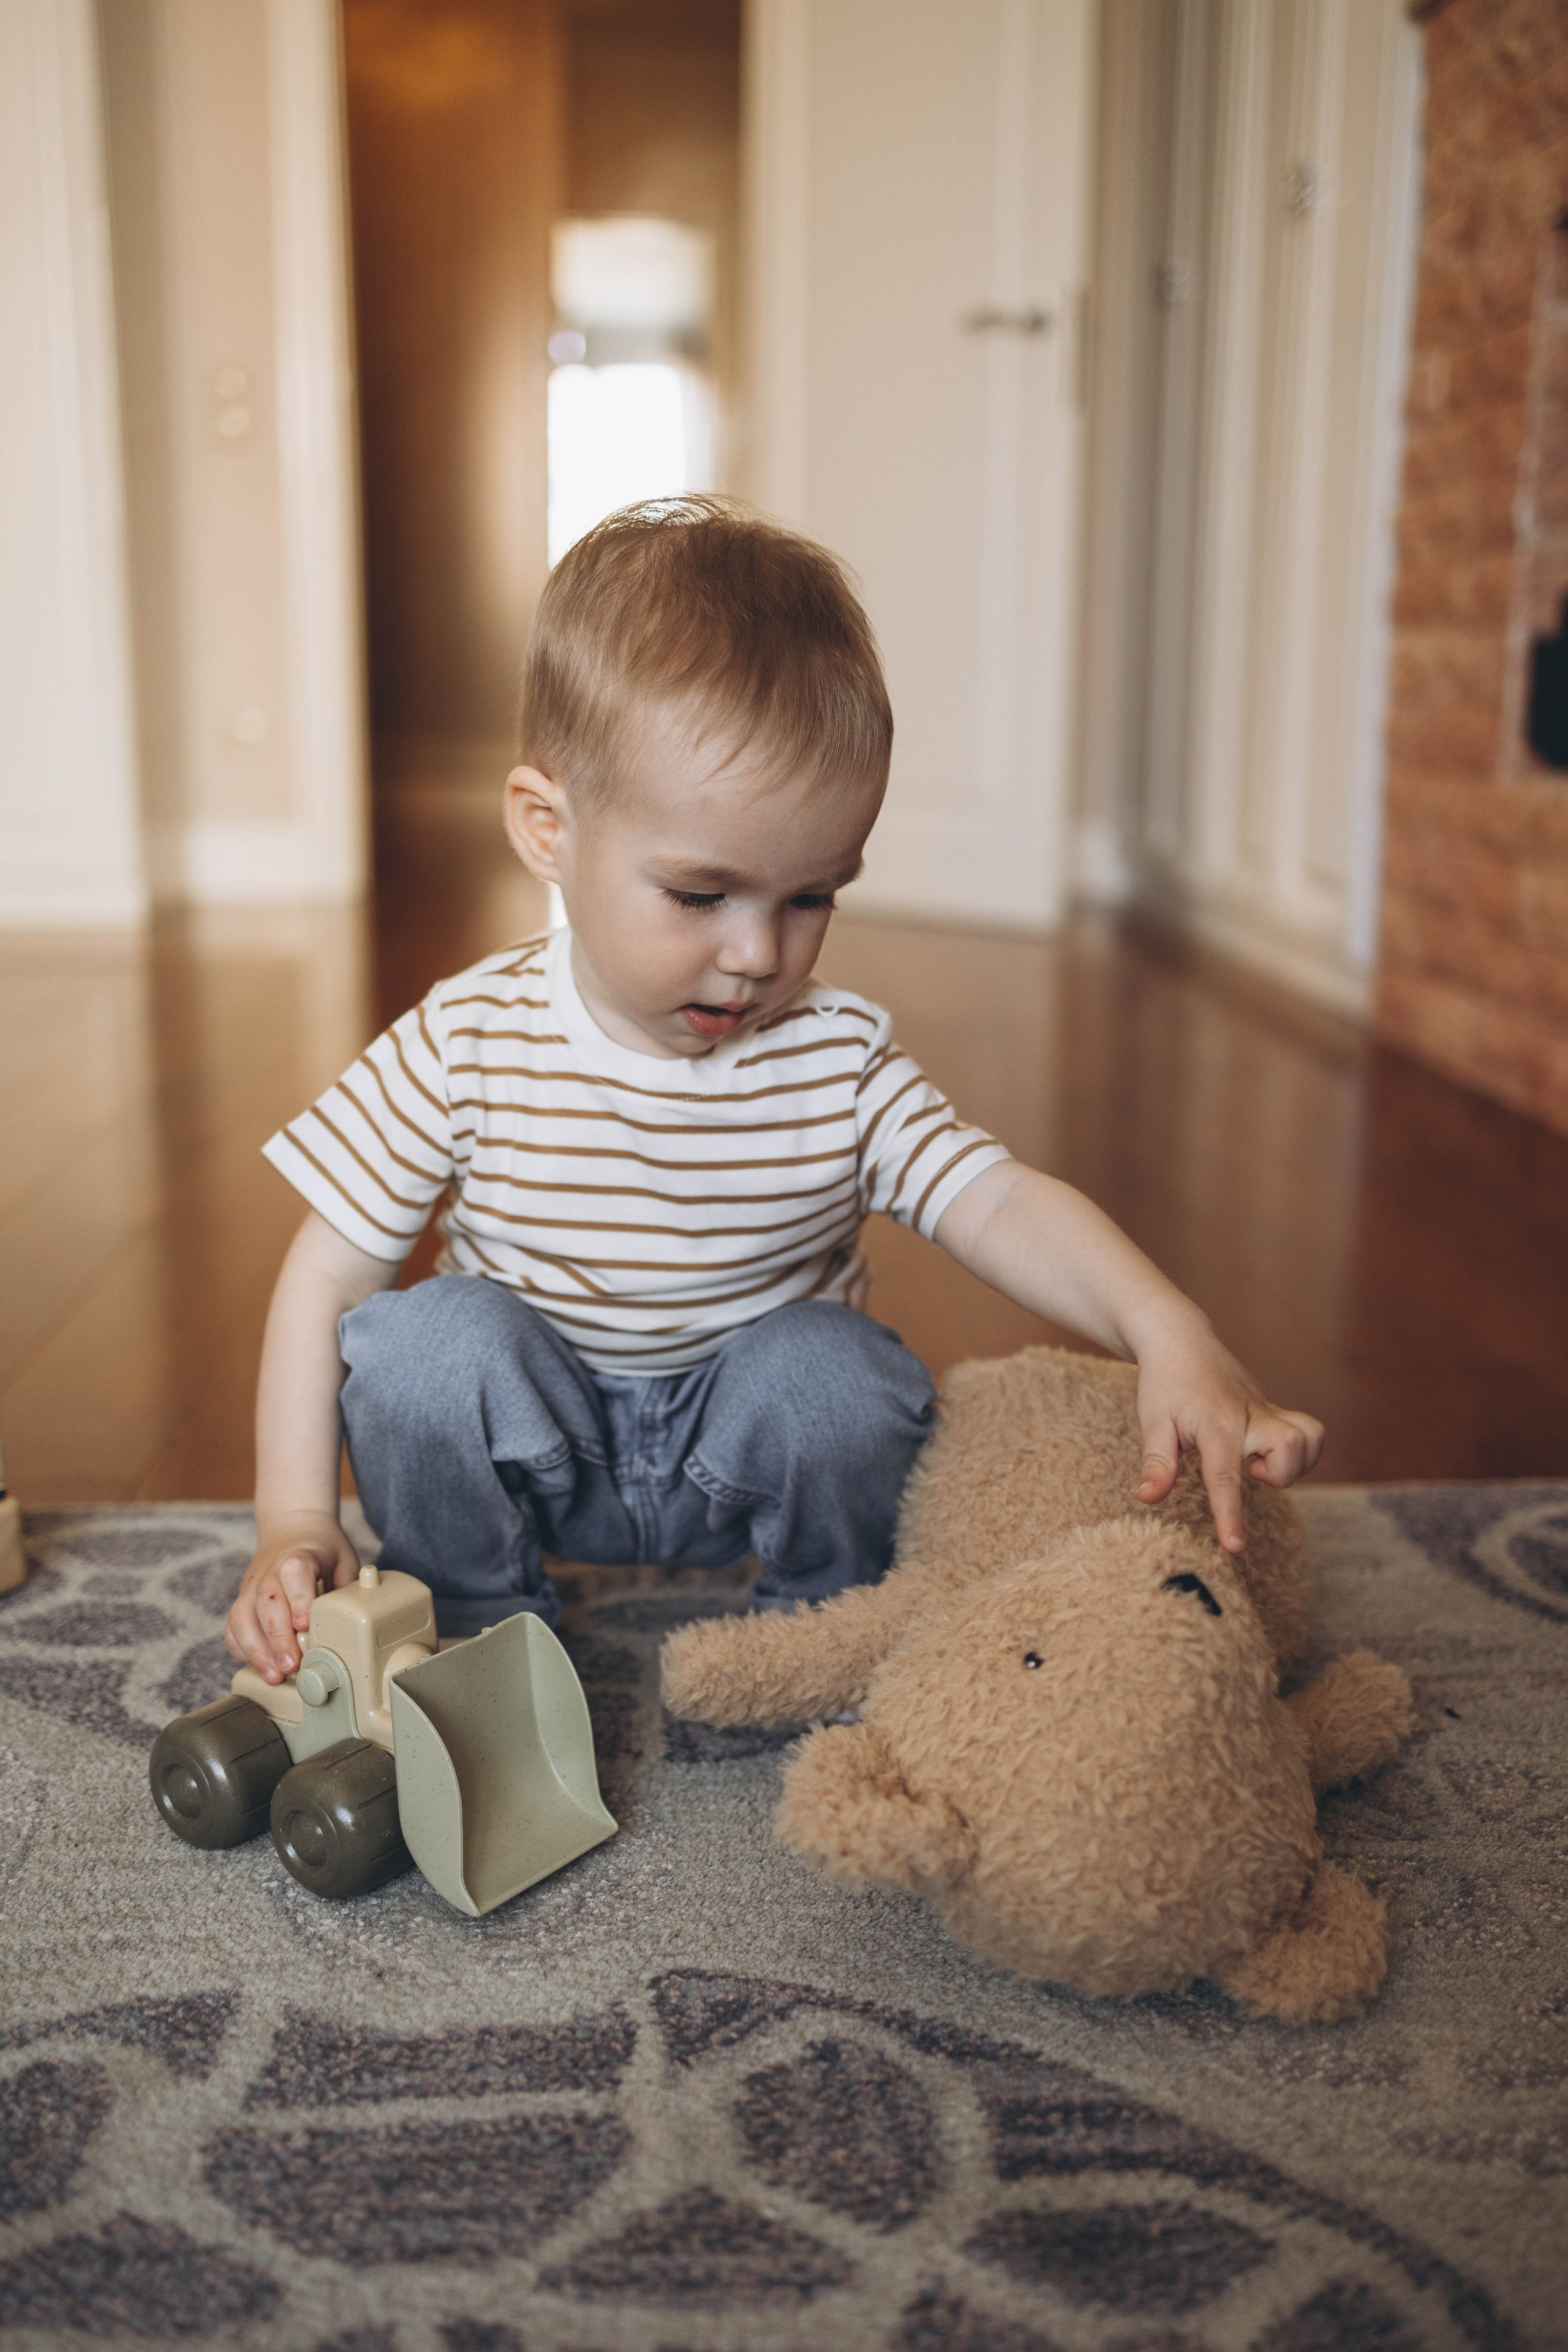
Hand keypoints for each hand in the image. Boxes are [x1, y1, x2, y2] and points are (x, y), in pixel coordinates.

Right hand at [225, 1511, 361, 1683]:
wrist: (292, 1528)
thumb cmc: (321, 1549)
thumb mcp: (343, 1559)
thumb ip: (347, 1590)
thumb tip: (356, 1626)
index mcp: (299, 1557)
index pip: (295, 1575)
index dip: (299, 1600)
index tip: (305, 1625)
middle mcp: (270, 1572)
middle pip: (267, 1604)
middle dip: (278, 1638)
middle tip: (291, 1665)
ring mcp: (251, 1587)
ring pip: (243, 1617)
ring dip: (257, 1650)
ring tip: (274, 1676)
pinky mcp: (242, 1601)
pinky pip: (233, 1627)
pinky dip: (242, 1649)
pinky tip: (258, 1666)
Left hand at [1132, 1319, 1324, 1553]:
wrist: (1182, 1340)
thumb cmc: (1164, 1383)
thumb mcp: (1152, 1422)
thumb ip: (1156, 1463)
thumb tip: (1147, 1499)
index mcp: (1216, 1424)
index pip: (1225, 1476)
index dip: (1230, 1514)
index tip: (1234, 1546)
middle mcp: (1250, 1416)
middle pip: (1292, 1447)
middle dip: (1281, 1474)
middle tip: (1247, 1472)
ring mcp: (1267, 1411)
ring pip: (1311, 1437)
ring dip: (1294, 1463)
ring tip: (1257, 1463)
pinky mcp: (1274, 1411)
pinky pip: (1309, 1431)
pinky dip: (1301, 1450)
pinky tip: (1264, 1453)